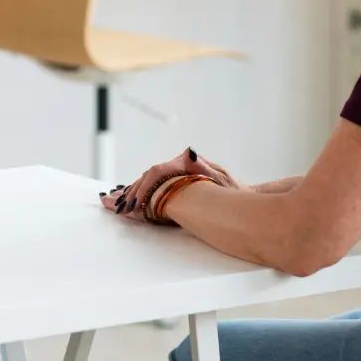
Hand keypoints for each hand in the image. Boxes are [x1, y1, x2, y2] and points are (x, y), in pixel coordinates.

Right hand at [99, 148, 244, 218]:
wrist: (243, 196)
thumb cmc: (235, 192)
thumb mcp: (222, 181)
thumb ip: (204, 168)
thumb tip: (190, 153)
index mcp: (186, 164)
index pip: (157, 172)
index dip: (143, 188)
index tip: (133, 202)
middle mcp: (180, 166)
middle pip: (149, 176)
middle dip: (132, 192)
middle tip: (118, 207)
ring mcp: (178, 174)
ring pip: (150, 181)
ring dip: (134, 193)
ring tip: (117, 204)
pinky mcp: (179, 183)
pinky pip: (156, 187)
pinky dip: (142, 194)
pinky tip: (132, 201)